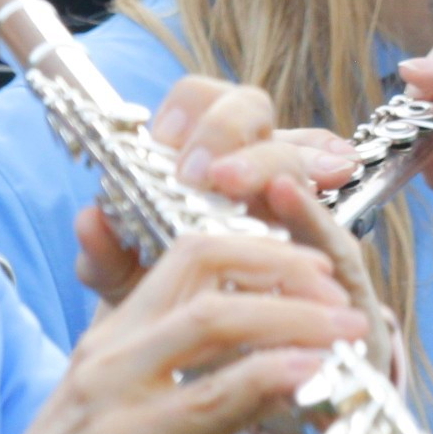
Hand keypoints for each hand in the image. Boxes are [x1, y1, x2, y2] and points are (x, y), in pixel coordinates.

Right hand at [0, 218, 368, 433]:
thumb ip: (209, 398)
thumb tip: (283, 374)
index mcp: (113, 337)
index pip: (187, 254)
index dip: (258, 249)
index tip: (313, 269)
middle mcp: (110, 348)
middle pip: (202, 262)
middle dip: (282, 265)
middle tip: (340, 290)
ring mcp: (113, 389)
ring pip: (214, 319)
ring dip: (293, 316)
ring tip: (348, 329)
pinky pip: (207, 394)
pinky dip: (267, 376)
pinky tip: (310, 376)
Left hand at [73, 78, 389, 369]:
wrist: (192, 335)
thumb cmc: (155, 289)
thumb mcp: (122, 276)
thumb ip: (103, 252)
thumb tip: (92, 220)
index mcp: (189, 152)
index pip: (197, 98)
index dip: (190, 113)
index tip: (174, 147)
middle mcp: (239, 156)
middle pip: (249, 109)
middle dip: (231, 134)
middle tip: (217, 178)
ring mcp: (281, 184)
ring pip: (292, 147)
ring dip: (277, 163)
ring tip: (276, 188)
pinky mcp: (313, 224)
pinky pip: (329, 185)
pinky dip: (330, 175)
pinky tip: (341, 172)